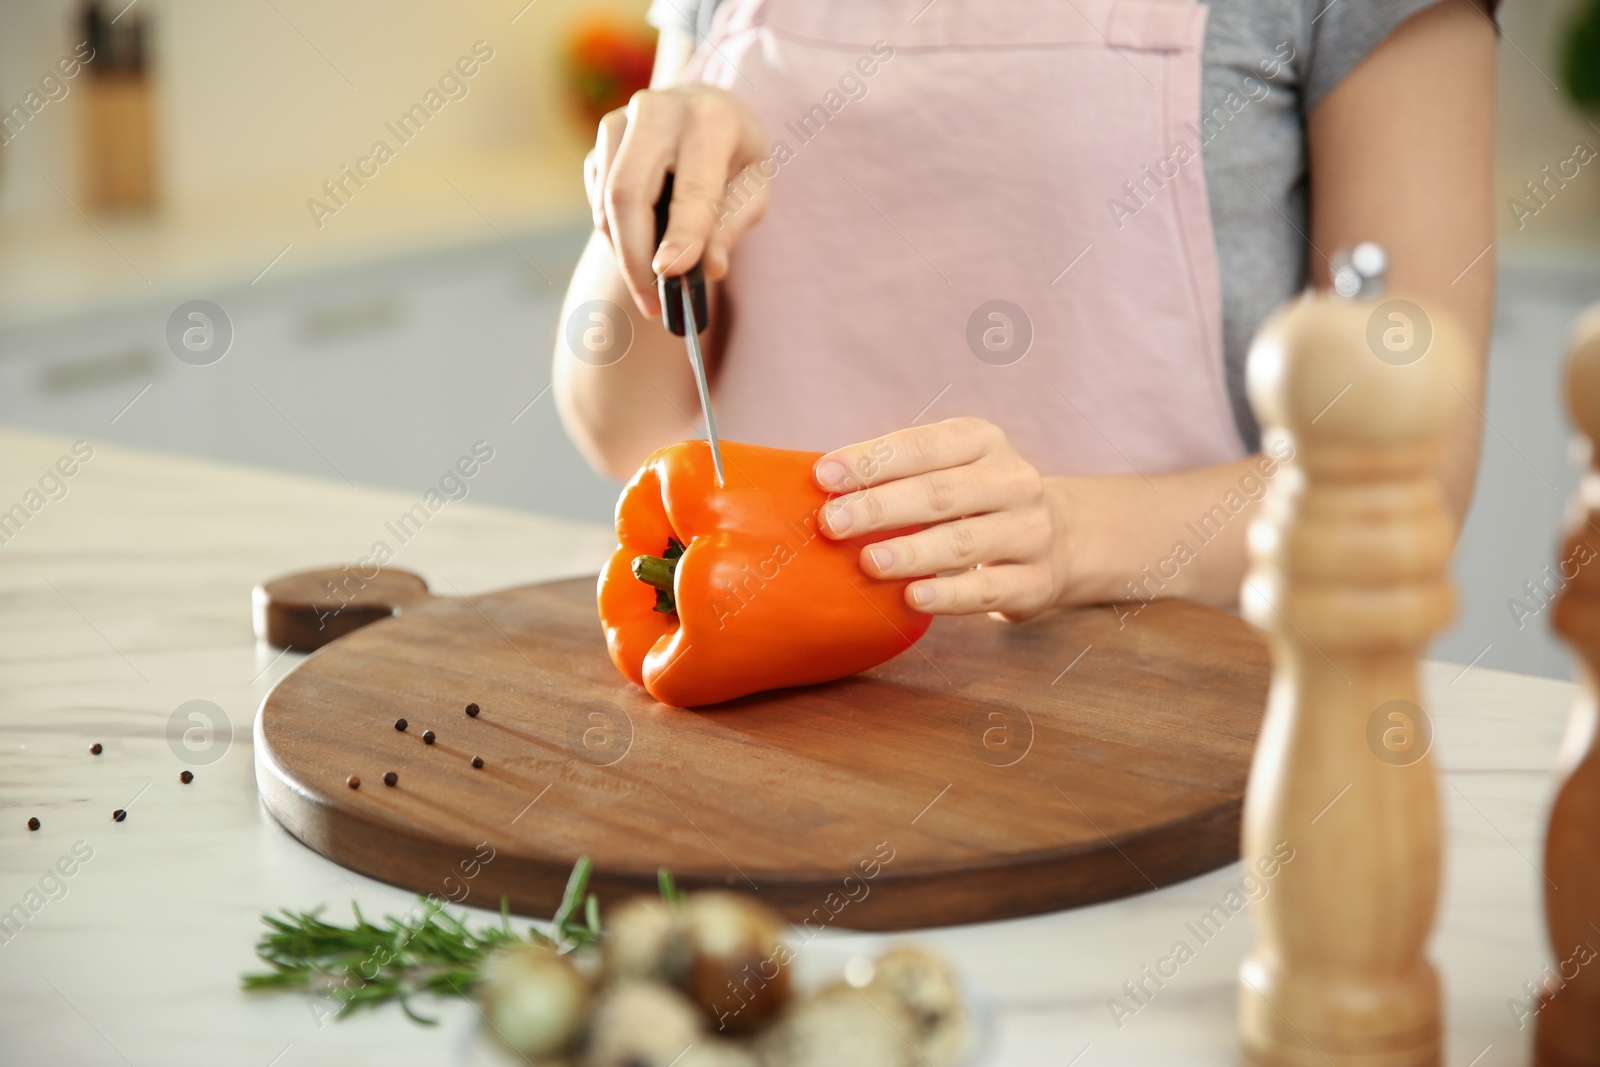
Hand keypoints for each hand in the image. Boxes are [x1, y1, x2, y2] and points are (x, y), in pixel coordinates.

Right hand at [584, 84, 769, 316]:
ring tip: (653, 287)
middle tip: (653, 306)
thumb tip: (710, 269)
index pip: (691, 187)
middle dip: (635, 257)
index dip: (681, 233)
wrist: (705, 106)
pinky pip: (598, 201)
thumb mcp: (753, 187)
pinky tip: (644, 242)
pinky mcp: (601, 141)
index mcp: (708, 119)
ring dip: (625, 253)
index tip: (671, 274)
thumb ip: (731, 226)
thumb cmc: (735, 155)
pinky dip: (617, 235)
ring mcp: (620, 122)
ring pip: (606, 203)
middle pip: (627, 194)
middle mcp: (656, 111)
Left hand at [813, 418, 1065, 620]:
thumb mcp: (949, 468)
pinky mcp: (1036, 581)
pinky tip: (913, 597)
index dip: (872, 460)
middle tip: (832, 523)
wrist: (1060, 538)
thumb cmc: (974, 500)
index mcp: (982, 441)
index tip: (824, 476)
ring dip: (912, 552)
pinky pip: (988, 590)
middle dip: (881, 508)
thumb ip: (897, 473)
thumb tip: (819, 486)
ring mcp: (1029, 531)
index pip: (923, 446)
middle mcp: (1013, 480)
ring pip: (964, 541)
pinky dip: (949, 595)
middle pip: (941, 493)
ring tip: (868, 562)